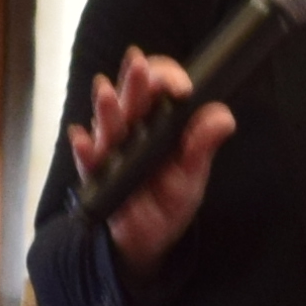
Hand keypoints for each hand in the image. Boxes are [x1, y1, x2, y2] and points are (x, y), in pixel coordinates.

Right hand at [72, 52, 229, 270]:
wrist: (147, 240)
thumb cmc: (169, 199)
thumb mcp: (193, 175)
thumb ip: (204, 145)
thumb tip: (223, 119)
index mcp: (160, 121)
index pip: (160, 88)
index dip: (167, 79)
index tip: (181, 89)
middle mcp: (133, 128)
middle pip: (132, 98)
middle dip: (134, 81)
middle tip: (138, 65)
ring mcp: (112, 149)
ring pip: (108, 123)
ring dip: (106, 108)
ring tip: (105, 94)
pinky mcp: (97, 174)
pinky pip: (88, 161)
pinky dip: (84, 151)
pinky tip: (83, 140)